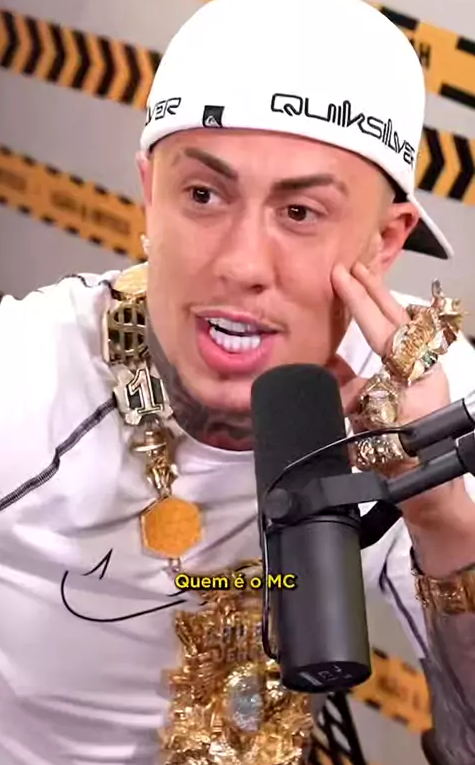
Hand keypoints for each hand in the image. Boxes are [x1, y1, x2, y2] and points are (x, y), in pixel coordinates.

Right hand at [330, 261, 474, 574]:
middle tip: (355, 267)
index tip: (342, 277)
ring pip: (398, 335)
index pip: (386, 330)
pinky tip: (356, 336)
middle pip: (399, 322)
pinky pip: (390, 357)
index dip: (361, 302)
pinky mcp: (412, 391)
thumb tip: (335, 376)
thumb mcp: (372, 431)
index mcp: (419, 379)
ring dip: (377, 310)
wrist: (430, 497)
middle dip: (375, 293)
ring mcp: (420, 380)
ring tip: (360, 287)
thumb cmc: (410, 468)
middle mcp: (424, 373)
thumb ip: (352, 399)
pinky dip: (374, 340)